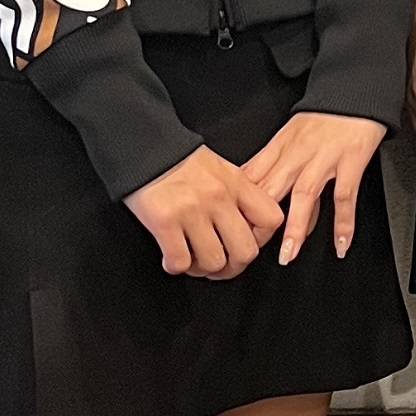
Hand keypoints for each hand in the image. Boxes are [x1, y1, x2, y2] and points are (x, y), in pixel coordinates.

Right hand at [124, 145, 283, 279]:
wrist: (143, 146)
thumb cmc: (178, 160)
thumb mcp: (219, 169)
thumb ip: (237, 195)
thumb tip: (247, 227)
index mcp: (236, 183)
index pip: (271, 220)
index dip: (261, 239)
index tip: (246, 242)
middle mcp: (218, 198)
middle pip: (245, 251)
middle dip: (233, 267)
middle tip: (220, 266)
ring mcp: (192, 210)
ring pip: (213, 262)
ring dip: (202, 269)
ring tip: (192, 261)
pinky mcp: (164, 221)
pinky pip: (180, 261)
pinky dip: (175, 266)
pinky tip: (171, 257)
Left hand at [239, 109, 387, 262]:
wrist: (353, 90)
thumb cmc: (323, 114)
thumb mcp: (289, 134)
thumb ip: (273, 163)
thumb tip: (254, 192)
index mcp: (280, 147)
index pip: (252, 180)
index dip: (239, 206)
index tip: (231, 230)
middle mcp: (298, 154)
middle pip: (272, 190)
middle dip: (259, 222)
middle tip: (250, 249)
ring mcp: (324, 158)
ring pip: (304, 196)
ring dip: (295, 228)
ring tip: (288, 254)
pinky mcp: (350, 161)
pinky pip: (345, 196)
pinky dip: (343, 223)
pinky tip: (340, 244)